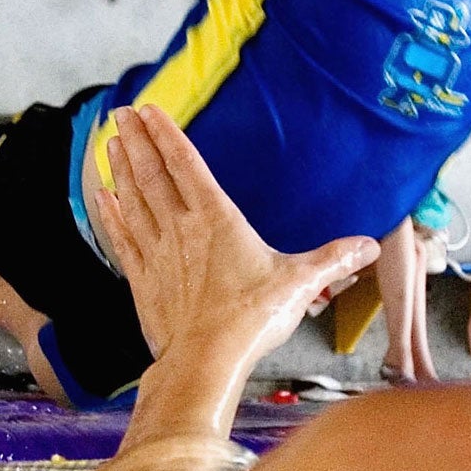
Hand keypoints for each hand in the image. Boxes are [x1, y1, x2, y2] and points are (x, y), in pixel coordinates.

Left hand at [97, 106, 379, 368]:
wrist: (206, 360)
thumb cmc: (251, 318)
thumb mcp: (300, 283)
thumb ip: (333, 260)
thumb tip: (368, 247)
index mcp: (217, 219)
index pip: (186, 164)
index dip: (166, 134)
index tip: (148, 110)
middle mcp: (181, 228)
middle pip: (153, 174)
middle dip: (137, 141)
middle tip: (121, 114)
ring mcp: (157, 253)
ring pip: (133, 200)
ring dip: (121, 169)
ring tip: (110, 143)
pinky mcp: (143, 280)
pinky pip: (122, 238)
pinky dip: (110, 215)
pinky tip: (101, 198)